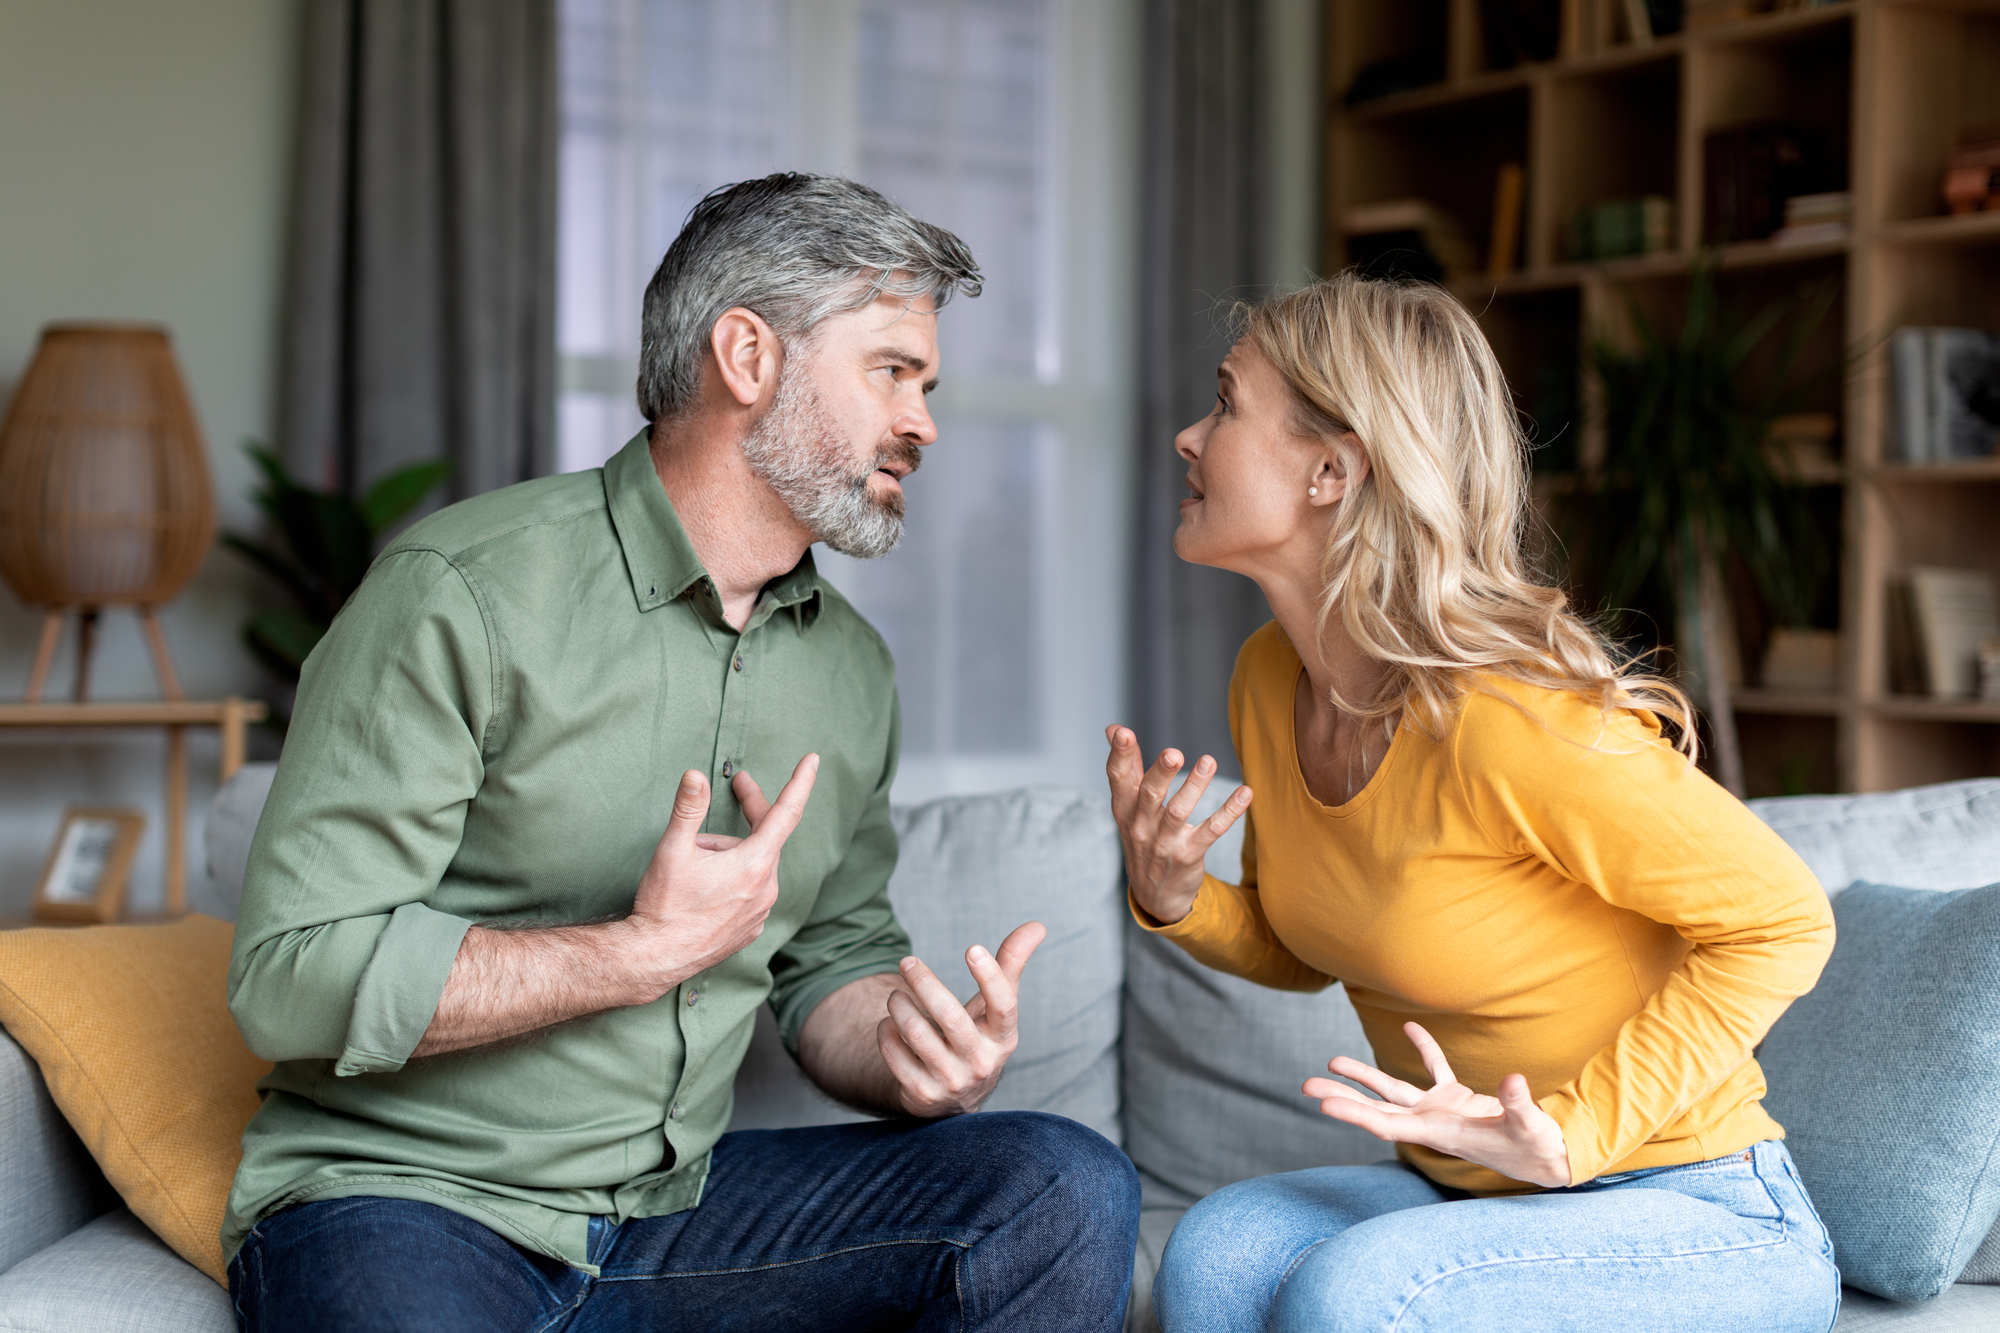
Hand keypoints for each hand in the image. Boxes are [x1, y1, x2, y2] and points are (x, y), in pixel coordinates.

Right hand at [622, 756, 818, 996]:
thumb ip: (688, 807)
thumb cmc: (664, 905)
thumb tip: (696, 775)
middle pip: (766, 836)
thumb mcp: (672, 849)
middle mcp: (767, 888)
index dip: (800, 782)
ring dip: (733, 852)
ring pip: (754, 864)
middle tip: (738, 788)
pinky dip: (734, 879)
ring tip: (697, 858)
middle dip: (752, 810)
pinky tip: (707, 886)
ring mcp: (761, 911)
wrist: (655, 958)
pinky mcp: (751, 929)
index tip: (813, 760)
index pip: (786, 812)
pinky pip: (751, 890)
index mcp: (754, 864)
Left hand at [876, 921, 1046, 1116]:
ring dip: (899, 1006)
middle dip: (924, 982)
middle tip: (907, 962)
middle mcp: (981, 1061)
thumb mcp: (996, 1008)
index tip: (972, 949)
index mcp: (1003, 1037)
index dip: (990, 977)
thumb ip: (1012, 965)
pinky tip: (890, 1024)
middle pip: (950, 1016)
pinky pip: (894, 1053)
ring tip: (896, 997)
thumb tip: (1037, 925)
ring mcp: (951, 1080)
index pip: (1004, 1006)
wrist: (955, 1096)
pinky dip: (886, 1031)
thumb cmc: (977, 1036)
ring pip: (916, 1033)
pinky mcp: (922, 1093)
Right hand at [1105, 725, 1250, 925]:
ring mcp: (1165, 843)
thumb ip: (1127, 768)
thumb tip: (1113, 728)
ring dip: (1195, 786)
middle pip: (1148, 795)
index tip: (1123, 732)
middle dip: (1161, 773)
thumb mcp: (1128, 808)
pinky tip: (1245, 793)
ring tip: (1209, 761)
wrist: (1154, 896)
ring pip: (1179, 812)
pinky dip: (1229, 812)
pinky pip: (1211, 831)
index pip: (1118, 779)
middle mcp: (1141, 825)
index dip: (1120, 756)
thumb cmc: (1143, 838)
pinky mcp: (1189, 855)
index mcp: (1124, 809)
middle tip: (1174, 753)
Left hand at [1303, 1022, 1571, 1188]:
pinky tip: (1411, 1028)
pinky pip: (1435, 1070)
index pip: (1389, 1124)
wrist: (1549, 1159)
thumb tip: (1513, 1080)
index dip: (1356, 1114)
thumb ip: (1519, 1105)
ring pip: (1395, 1090)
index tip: (1325, 1105)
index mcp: (1441, 1133)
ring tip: (1331, 1060)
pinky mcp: (1457, 1100)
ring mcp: (1442, 1111)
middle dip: (1343, 1097)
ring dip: (1365, 1076)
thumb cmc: (1537, 1149)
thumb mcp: (1531, 1129)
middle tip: (1304, 1086)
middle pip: (1378, 1109)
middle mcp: (1433, 1123)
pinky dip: (1423, 1049)